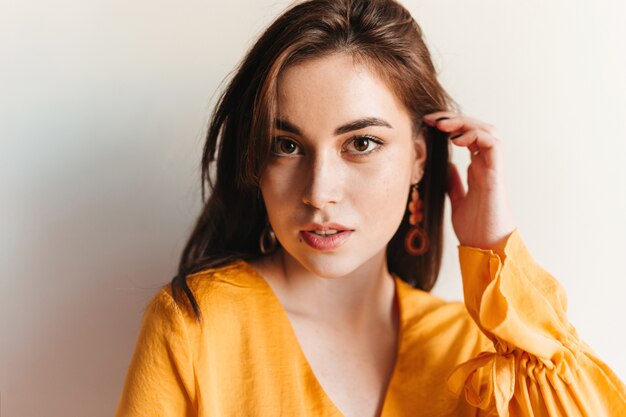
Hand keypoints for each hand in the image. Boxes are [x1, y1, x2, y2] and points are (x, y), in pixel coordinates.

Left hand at [423, 112, 516, 250]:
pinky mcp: (496, 175)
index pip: (467, 137)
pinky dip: (475, 136)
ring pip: (487, 130)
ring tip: (442, 126)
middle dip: (454, 119)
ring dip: (464, 123)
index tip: (428, 124)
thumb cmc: (475, 228)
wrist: (485, 247)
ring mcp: (492, 168)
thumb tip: (446, 166)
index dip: (450, 127)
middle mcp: (486, 165)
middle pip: (477, 128)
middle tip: (432, 119)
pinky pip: (492, 144)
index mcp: (477, 169)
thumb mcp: (456, 200)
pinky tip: (456, 141)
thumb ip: (454, 182)